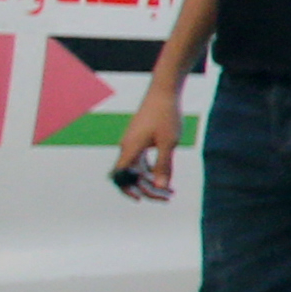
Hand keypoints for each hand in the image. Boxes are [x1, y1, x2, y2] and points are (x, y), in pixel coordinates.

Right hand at [111, 84, 184, 202]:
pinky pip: (142, 162)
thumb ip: (164, 165)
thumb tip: (160, 186)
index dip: (127, 189)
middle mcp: (127, 147)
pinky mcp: (140, 140)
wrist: (164, 92)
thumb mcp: (168, 142)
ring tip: (170, 192)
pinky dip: (152, 171)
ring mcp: (133, 144)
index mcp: (130, 148)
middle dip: (147, 189)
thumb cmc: (166, 115)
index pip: (120, 175)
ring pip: (137, 170)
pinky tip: (166, 178)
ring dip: (151, 182)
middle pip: (131, 176)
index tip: (140, 199)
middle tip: (167, 197)